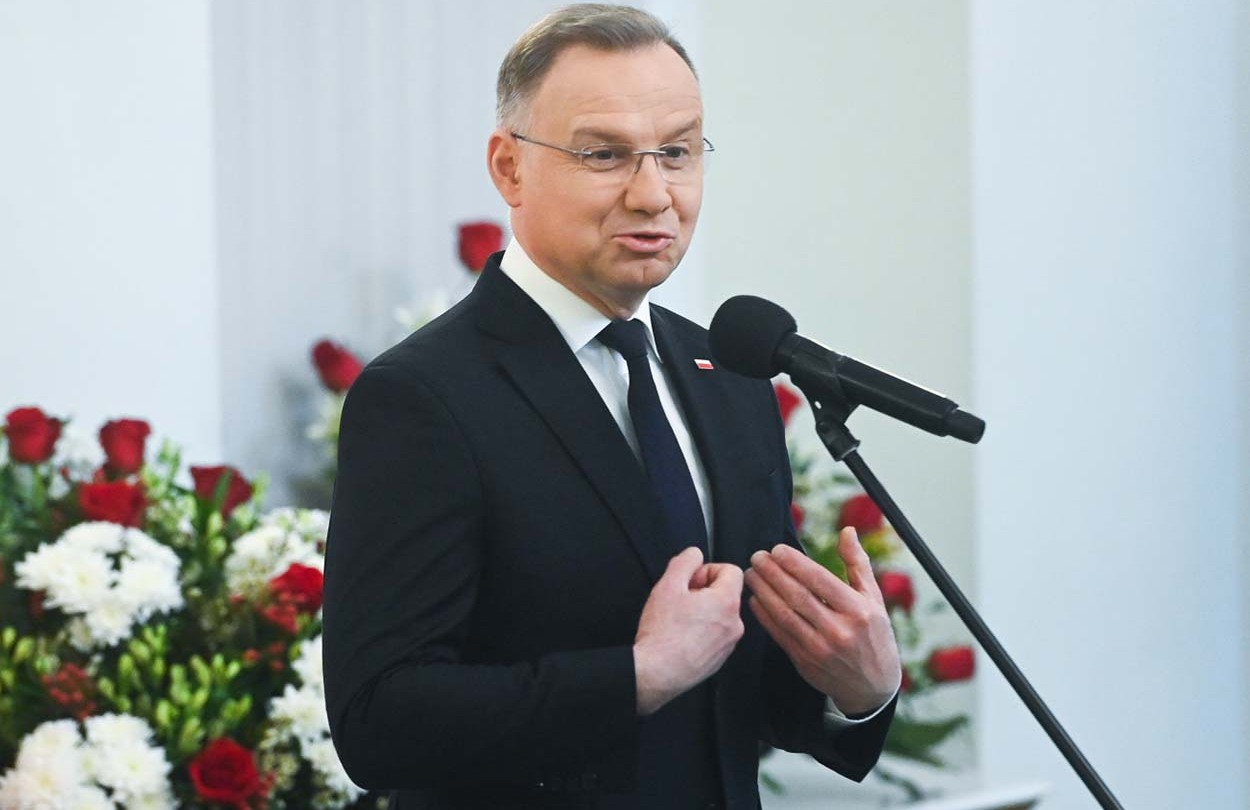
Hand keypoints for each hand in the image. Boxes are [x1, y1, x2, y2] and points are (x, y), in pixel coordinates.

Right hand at [633, 547, 744, 714]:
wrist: (656, 673)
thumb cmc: (663, 633)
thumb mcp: (668, 585)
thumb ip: (685, 561)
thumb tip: (694, 554)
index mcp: (727, 602)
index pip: (731, 570)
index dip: (707, 570)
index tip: (690, 581)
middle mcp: (735, 624)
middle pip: (725, 593)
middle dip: (703, 591)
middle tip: (680, 600)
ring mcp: (728, 644)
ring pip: (720, 615)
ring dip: (702, 611)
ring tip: (678, 620)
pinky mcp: (719, 660)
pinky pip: (716, 635)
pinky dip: (702, 631)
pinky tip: (681, 636)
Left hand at [745, 527, 900, 715]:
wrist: (873, 687)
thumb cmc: (874, 636)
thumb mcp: (874, 599)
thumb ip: (858, 564)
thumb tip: (847, 531)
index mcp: (858, 611)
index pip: (820, 581)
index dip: (795, 563)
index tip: (777, 550)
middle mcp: (839, 630)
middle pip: (798, 596)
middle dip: (773, 573)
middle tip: (757, 557)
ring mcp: (820, 648)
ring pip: (785, 614)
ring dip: (763, 592)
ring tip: (751, 574)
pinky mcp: (805, 662)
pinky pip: (779, 634)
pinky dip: (764, 616)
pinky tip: (755, 599)